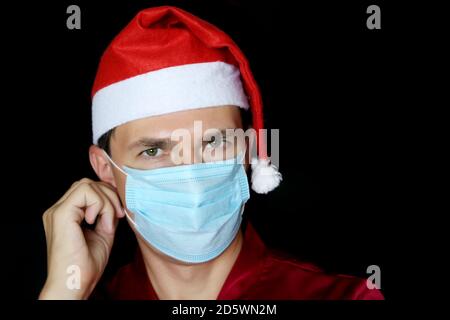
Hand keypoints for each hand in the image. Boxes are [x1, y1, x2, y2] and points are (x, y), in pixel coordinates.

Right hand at [39, 178, 124, 298]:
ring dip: (105, 201)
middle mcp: (58, 210)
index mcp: (66, 214)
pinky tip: (98, 222)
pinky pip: (86, 192)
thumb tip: (116, 199)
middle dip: (108, 196)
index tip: (118, 215)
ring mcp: (57, 211)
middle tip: (116, 217)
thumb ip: (106, 214)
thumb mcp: (103, 233)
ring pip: (87, 184)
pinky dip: (99, 204)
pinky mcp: (60, 214)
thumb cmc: (86, 265)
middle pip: (87, 183)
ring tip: (106, 223)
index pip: (87, 189)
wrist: (74, 284)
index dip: (107, 196)